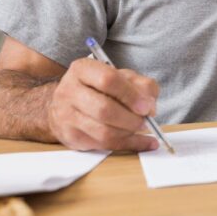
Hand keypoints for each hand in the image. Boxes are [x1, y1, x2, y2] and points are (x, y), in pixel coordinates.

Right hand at [46, 58, 160, 151]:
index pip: (108, 80)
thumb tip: (150, 106)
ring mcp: (66, 116)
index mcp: (83, 70)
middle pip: (104, 109)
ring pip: (103, 132)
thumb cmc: (99, 88)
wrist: (67, 104)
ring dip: (128, 133)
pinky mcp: (70, 137)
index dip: (131, 95)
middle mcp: (69, 91)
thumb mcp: (123, 77)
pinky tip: (142, 141)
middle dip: (131, 119)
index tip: (146, 106)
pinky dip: (128, 144)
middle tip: (144, 120)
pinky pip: (103, 146)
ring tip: (139, 127)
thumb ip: (142, 85)